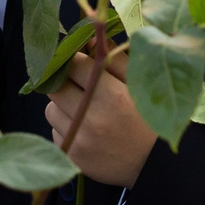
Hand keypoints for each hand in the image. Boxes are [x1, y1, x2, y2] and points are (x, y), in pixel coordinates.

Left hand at [45, 51, 156, 186]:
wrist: (154, 166)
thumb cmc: (148, 119)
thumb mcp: (140, 85)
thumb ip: (116, 59)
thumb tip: (89, 39)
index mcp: (112, 96)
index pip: (74, 63)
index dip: (75, 59)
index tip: (80, 61)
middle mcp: (91, 118)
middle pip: (55, 85)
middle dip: (64, 80)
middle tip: (78, 84)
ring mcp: (79, 140)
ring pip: (51, 109)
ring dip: (62, 105)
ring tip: (84, 109)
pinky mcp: (72, 157)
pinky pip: (55, 132)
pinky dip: (66, 127)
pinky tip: (86, 130)